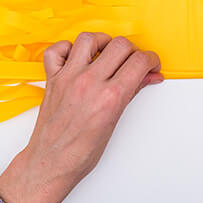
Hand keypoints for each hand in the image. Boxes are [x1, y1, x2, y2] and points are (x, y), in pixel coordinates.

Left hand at [0, 33, 161, 202]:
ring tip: (106, 53)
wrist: (51, 163)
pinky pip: (56, 49)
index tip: (150, 64)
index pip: (139, 61)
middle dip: (132, 51)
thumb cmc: (82, 152)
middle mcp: (89, 83)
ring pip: (89, 38)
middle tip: (131, 62)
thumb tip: (148, 77)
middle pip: (119, 45)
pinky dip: (66, 48)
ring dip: (102, 42)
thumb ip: (132, 92)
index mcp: (110, 97)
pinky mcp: (52, 79)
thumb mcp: (115, 121)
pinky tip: (76, 57)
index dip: (151, 59)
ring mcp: (68, 78)